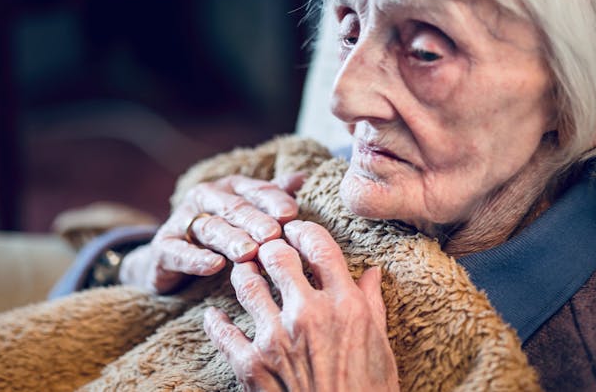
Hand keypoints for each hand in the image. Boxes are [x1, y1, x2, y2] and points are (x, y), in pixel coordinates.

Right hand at [119, 172, 306, 293]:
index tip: (291, 214)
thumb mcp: (248, 212)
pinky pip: (179, 252)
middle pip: (233, 208)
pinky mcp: (164, 248)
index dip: (273, 201)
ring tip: (249, 252)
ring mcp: (181, 222)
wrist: (170, 258)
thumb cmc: (221, 232)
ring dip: (230, 240)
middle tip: (272, 235)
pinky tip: (214, 265)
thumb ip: (272, 195)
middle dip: (254, 221)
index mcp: (229, 187)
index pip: (255, 190)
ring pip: (210, 229)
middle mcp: (205, 199)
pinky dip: (196, 259)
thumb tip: (302, 177)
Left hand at [203, 220, 399, 391]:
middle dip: (269, 246)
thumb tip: (371, 273)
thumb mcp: (380, 349)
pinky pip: (222, 332)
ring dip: (243, 273)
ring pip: (246, 283)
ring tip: (244, 271)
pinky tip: (215, 315)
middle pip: (276, 256)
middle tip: (266, 248)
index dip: (303, 230)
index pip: (318, 245)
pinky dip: (216, 321)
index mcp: (344, 305)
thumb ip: (371, 305)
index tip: (295, 230)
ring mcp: (275, 338)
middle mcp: (308, 314)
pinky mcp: (250, 365)